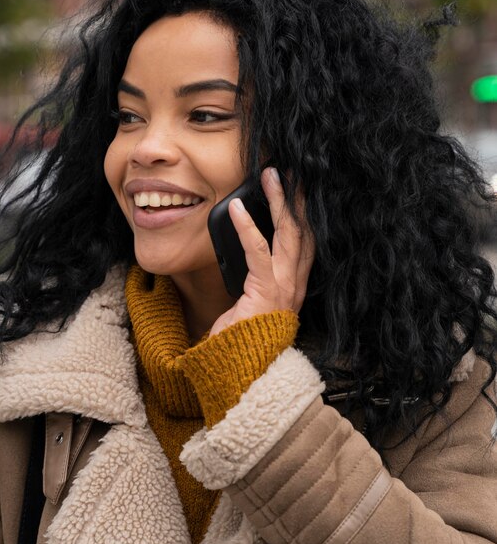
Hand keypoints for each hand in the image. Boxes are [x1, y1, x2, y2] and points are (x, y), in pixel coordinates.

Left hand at [209, 167, 314, 335]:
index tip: (298, 188)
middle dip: (298, 197)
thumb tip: (245, 253)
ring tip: (271, 175)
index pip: (305, 242)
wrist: (243, 373)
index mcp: (293, 285)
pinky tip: (239, 207)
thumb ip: (256, 277)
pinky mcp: (265, 291)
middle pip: (303, 231)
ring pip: (288, 234)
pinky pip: (257, 251)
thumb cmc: (245, 340)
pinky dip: (247, 227)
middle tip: (289, 170)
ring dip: (280, 201)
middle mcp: (295, 284)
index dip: (305, 213)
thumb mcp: (252, 302)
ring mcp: (284, 287)